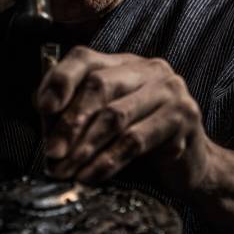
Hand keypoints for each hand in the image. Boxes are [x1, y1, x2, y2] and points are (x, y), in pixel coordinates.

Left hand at [36, 46, 210, 194]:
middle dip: (70, 122)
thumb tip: (44, 113)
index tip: (42, 109)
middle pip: (99, 85)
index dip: (60, 80)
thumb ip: (75, 113)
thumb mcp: (102, 124)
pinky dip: (107, 161)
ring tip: (66, 170)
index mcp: (124, 63)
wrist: (191, 168)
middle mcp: (148, 68)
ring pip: (115, 115)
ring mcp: (169, 89)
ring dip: (84, 147)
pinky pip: (135, 140)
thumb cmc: (140, 144)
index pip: (84, 58)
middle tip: (52, 154)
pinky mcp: (183, 116)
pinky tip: (90, 176)